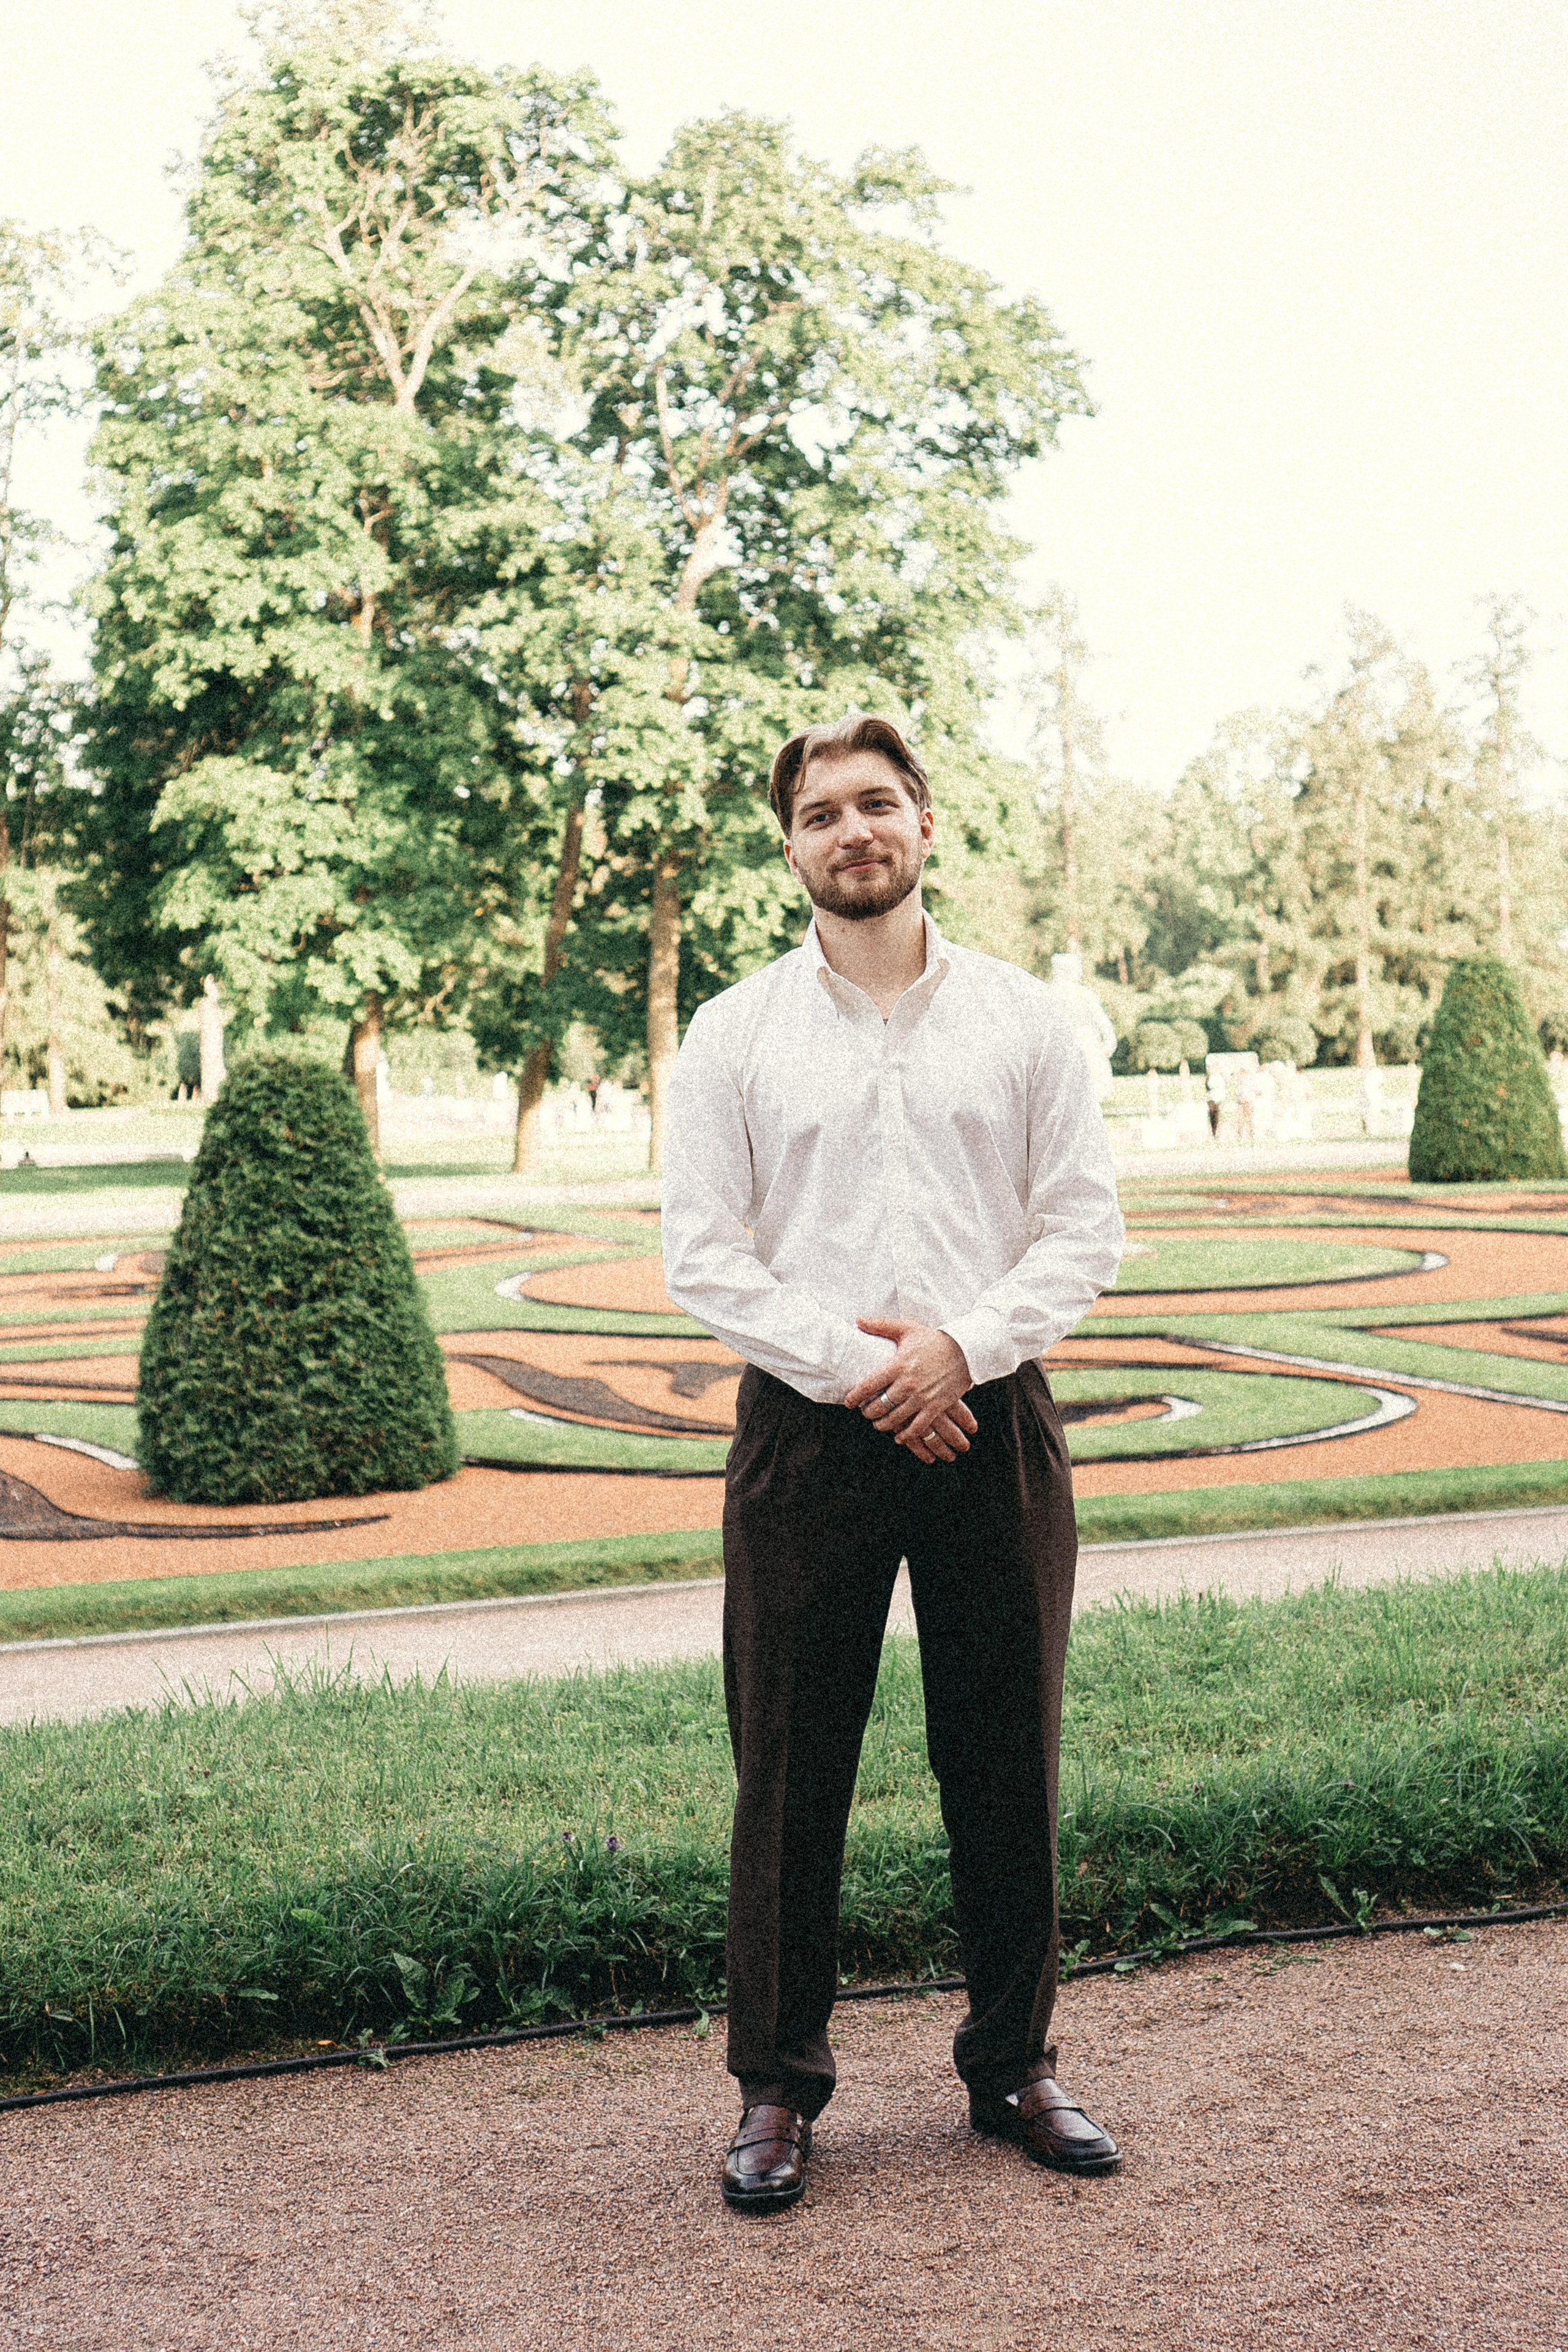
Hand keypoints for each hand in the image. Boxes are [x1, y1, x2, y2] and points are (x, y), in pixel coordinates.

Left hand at [842, 1319, 977, 1464]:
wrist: (965, 1350)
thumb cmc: (933, 1339)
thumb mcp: (907, 1328)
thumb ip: (881, 1325)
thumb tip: (858, 1320)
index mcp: (898, 1365)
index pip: (869, 1385)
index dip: (855, 1397)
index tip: (849, 1402)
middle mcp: (908, 1383)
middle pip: (879, 1406)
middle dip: (868, 1413)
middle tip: (865, 1412)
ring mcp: (922, 1397)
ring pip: (895, 1419)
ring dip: (883, 1424)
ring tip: (878, 1423)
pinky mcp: (936, 1406)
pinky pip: (918, 1427)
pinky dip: (906, 1435)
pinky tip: (899, 1436)